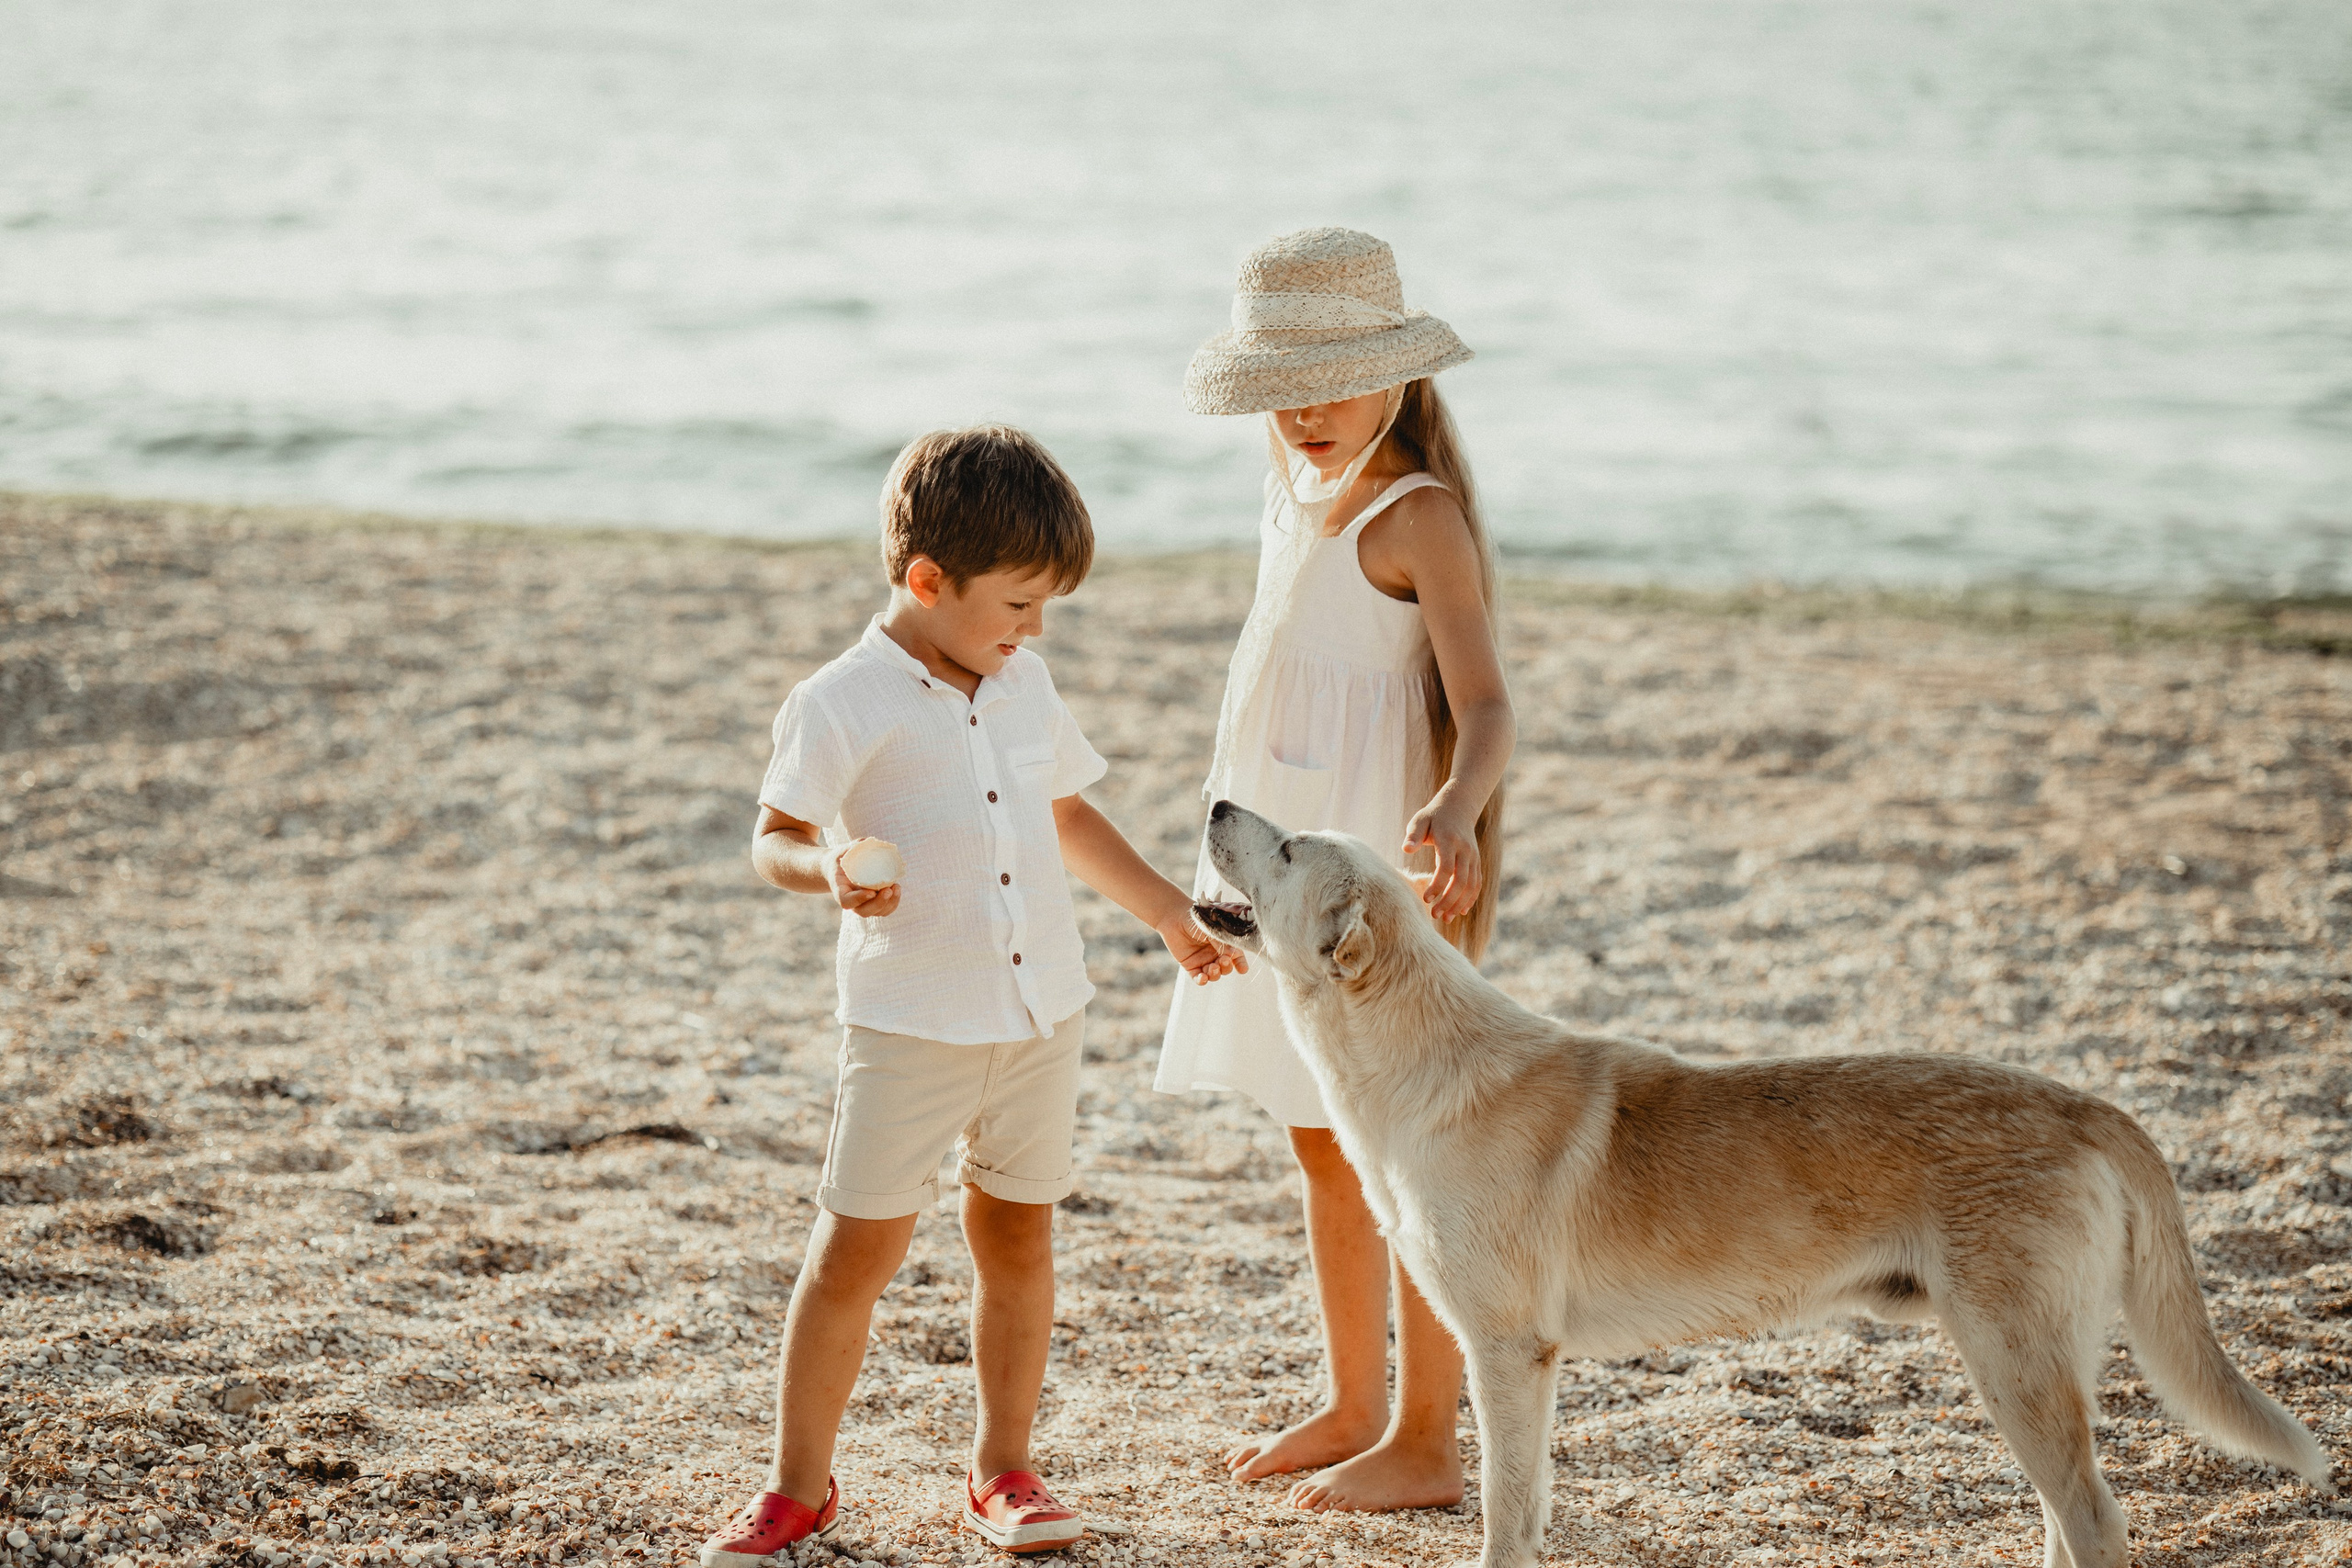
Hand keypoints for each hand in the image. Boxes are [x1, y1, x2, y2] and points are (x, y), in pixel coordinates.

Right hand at [825, 845, 899, 918]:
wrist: (840, 869)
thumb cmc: (842, 858)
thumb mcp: (843, 850)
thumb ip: (853, 847)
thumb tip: (869, 842)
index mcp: (840, 891)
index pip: (847, 901)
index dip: (859, 899)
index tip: (871, 892)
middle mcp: (852, 902)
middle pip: (864, 912)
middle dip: (878, 903)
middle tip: (888, 890)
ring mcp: (863, 905)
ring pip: (877, 912)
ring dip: (889, 903)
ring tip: (896, 887)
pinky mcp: (873, 903)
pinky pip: (885, 909)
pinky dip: (893, 902)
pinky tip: (897, 888)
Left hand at [1156, 907, 1247, 985]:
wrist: (1174, 916)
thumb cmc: (1196, 918)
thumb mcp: (1212, 929)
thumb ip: (1222, 943)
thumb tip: (1234, 956)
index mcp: (1223, 943)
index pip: (1236, 956)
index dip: (1240, 964)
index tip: (1242, 969)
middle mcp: (1215, 953)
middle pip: (1226, 967)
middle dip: (1226, 967)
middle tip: (1222, 961)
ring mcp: (1203, 960)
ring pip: (1214, 974)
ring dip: (1216, 974)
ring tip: (1212, 968)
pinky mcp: (1190, 966)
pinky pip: (1198, 978)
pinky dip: (1202, 980)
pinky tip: (1203, 977)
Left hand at [1402, 795, 1480, 923]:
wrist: (1458, 808)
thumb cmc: (1433, 817)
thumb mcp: (1419, 820)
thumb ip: (1413, 835)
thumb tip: (1406, 848)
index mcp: (1449, 840)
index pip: (1446, 867)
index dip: (1437, 885)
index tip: (1425, 898)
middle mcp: (1465, 850)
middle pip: (1461, 880)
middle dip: (1448, 900)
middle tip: (1435, 914)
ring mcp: (1473, 857)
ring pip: (1471, 885)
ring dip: (1460, 904)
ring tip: (1446, 919)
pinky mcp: (1477, 862)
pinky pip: (1477, 883)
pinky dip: (1471, 898)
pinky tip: (1461, 911)